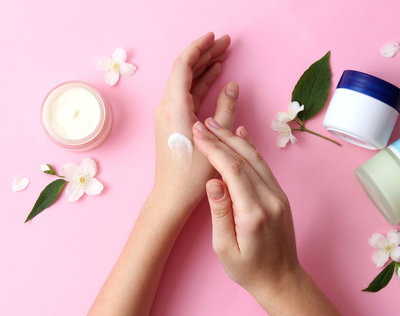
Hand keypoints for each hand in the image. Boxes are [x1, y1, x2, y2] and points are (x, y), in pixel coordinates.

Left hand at [153, 32, 236, 209]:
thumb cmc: (191, 173)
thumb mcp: (215, 141)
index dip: (199, 48)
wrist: (172, 194)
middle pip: (185, 70)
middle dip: (205, 53)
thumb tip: (232, 86)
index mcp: (174, 106)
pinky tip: (215, 76)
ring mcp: (168, 113)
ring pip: (186, 81)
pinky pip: (186, 94)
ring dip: (204, 67)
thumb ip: (225, 109)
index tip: (214, 37)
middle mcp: (167, 106)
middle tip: (225, 43)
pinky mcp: (173, 121)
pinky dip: (200, 83)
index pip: (183, 66)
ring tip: (223, 54)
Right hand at [191, 116, 301, 296]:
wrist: (281, 279)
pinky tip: (241, 136)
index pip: (231, 170)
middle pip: (244, 159)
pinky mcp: (280, 196)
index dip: (213, 149)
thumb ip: (219, 213)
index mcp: (253, 213)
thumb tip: (212, 182)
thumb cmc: (248, 269)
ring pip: (256, 159)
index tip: (197, 135)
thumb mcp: (224, 248)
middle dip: (221, 138)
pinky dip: (251, 149)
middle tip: (201, 124)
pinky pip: (264, 167)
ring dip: (235, 139)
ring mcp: (278, 196)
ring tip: (215, 125)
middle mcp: (270, 199)